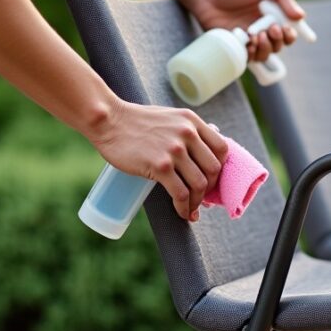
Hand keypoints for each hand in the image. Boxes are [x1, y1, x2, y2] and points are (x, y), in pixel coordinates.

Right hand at [87, 100, 228, 220]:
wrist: (108, 121)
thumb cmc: (136, 121)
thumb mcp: (170, 117)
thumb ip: (187, 130)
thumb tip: (202, 151)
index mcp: (192, 121)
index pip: (222, 149)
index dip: (220, 168)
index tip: (211, 179)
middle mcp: (188, 134)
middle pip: (213, 169)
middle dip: (210, 188)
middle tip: (200, 198)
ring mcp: (175, 150)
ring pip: (199, 184)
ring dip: (198, 202)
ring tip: (191, 209)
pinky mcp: (160, 166)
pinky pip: (181, 194)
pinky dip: (185, 208)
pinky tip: (182, 213)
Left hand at [185, 0, 306, 61]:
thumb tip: (301, 16)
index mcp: (272, 15)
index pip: (289, 31)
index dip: (291, 34)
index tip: (287, 29)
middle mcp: (262, 29)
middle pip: (280, 45)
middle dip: (279, 40)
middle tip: (271, 29)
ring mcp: (248, 40)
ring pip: (266, 55)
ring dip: (267, 48)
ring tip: (258, 35)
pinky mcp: (235, 47)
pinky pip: (249, 59)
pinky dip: (252, 53)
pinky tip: (248, 41)